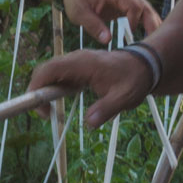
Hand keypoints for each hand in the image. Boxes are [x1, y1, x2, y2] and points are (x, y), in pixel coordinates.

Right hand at [28, 48, 152, 126]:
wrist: (144, 65)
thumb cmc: (134, 79)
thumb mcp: (124, 97)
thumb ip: (107, 109)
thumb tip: (89, 123)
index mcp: (83, 63)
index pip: (50, 69)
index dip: (38, 86)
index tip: (40, 108)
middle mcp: (76, 59)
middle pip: (45, 70)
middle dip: (38, 91)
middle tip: (45, 114)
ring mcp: (76, 62)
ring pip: (51, 73)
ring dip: (45, 90)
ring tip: (49, 112)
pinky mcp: (78, 68)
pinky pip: (60, 76)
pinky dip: (54, 88)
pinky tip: (59, 102)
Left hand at [61, 0, 160, 43]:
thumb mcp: (79, 13)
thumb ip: (93, 25)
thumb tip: (108, 40)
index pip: (134, 6)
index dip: (134, 22)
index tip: (129, 36)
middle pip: (145, 7)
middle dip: (152, 25)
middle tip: (155, 45)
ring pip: (146, 10)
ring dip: (152, 25)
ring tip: (157, 44)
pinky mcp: (126, 6)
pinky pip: (141, 14)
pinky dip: (147, 24)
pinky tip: (151, 38)